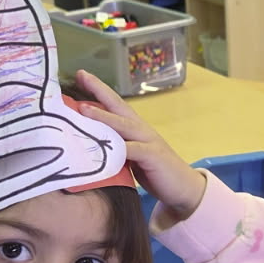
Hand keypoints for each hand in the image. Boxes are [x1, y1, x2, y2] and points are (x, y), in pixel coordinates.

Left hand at [72, 69, 204, 223]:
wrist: (183, 187)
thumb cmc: (154, 172)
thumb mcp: (130, 157)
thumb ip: (114, 147)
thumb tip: (87, 143)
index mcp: (133, 127)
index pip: (113, 104)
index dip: (97, 90)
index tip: (80, 75)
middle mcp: (140, 128)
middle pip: (117, 105)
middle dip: (99, 90)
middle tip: (81, 75)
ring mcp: (148, 140)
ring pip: (123, 125)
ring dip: (103, 116)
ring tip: (83, 109)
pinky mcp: (153, 155)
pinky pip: (134, 150)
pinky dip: (120, 148)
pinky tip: (105, 146)